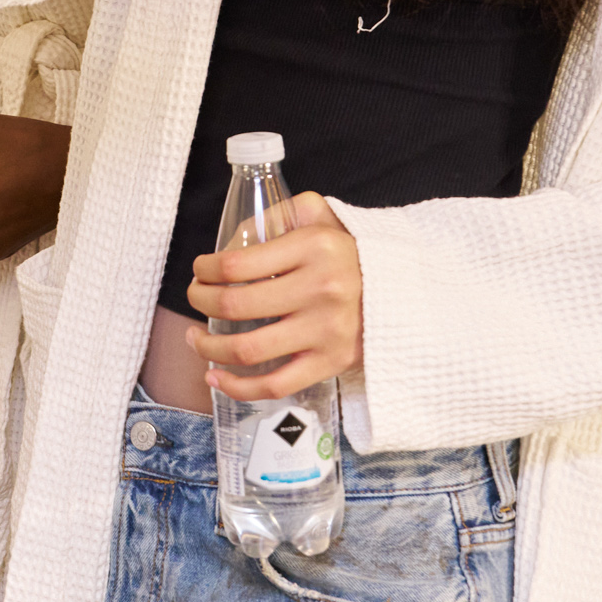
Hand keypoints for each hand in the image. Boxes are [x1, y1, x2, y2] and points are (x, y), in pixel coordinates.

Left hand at [187, 193, 363, 402]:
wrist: (406, 287)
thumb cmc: (351, 250)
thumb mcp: (320, 214)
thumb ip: (276, 215)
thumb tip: (231, 243)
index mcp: (314, 248)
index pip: (237, 264)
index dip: (206, 269)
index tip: (200, 270)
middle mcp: (320, 290)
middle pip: (236, 306)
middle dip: (201, 302)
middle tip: (195, 298)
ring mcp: (325, 331)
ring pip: (248, 350)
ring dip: (208, 347)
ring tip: (195, 337)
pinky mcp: (330, 363)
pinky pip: (274, 385)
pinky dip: (237, 387)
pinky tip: (215, 376)